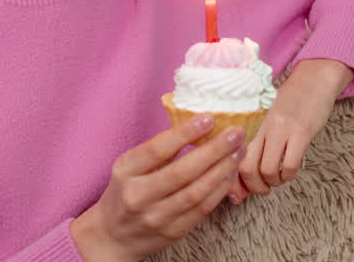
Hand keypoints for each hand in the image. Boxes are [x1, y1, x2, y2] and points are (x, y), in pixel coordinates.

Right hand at [71, 114, 247, 260]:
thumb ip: (158, 150)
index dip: (184, 133)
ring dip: (222, 170)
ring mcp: (156, 217)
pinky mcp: (173, 232)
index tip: (208, 118)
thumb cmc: (125, 192)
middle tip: (235, 134)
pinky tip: (230, 174)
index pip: (157, 150)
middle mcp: (138, 196)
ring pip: (196, 192)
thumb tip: (196, 125)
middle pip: (182, 172)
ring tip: (238, 151)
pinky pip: (202, 209)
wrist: (114, 236)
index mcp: (126, 172)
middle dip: (214, 150)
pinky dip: (219, 190)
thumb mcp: (129, 166)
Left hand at [230, 59, 353, 204]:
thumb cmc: (287, 102)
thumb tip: (240, 182)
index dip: (231, 181)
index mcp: (247, 121)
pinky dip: (288, 176)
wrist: (313, 80)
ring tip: (277, 179)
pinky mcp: (301, 132)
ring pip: (266, 170)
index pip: (230, 156)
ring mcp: (280, 128)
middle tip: (261, 188)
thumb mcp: (264, 118)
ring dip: (272, 183)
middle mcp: (260, 124)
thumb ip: (252, 143)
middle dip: (252, 187)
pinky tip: (289, 171)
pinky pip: (289, 165)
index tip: (236, 194)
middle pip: (245, 167)